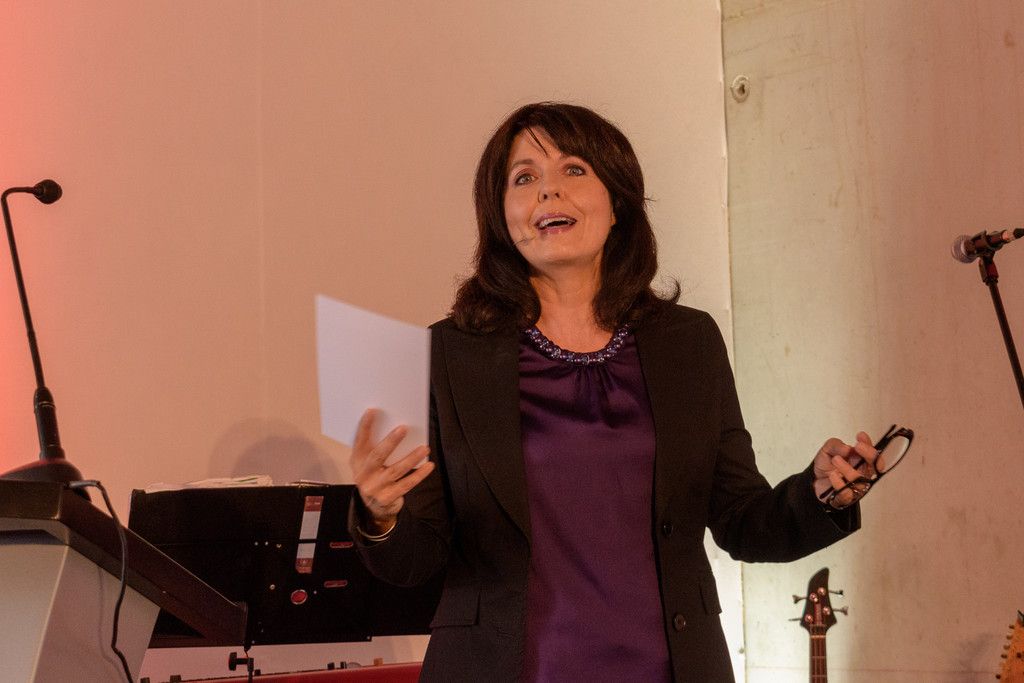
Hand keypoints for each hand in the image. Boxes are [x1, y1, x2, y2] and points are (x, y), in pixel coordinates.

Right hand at [350, 409, 433, 533]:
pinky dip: (419, 474)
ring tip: (424, 448)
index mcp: (357, 461)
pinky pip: (406, 484)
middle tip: (404, 428)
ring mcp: (374, 488)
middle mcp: (363, 474)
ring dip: (412, 458)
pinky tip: (429, 466)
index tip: (372, 411)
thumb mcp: (370, 464)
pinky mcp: (387, 498)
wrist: (374, 508)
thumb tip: (398, 428)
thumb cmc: (375, 477)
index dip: (365, 426)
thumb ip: (377, 448)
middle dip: (391, 441)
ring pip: (395, 470)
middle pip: (378, 455)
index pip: (359, 441)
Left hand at [812, 431, 877, 508]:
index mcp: (861, 460)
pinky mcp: (847, 497)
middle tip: (857, 446)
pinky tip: (833, 475)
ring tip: (835, 460)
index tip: (860, 436)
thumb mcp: (827, 449)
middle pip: (876, 466)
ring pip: (861, 480)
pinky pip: (847, 493)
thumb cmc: (826, 465)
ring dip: (848, 468)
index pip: (873, 453)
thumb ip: (835, 445)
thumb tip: (847, 448)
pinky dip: (839, 483)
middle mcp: (862, 473)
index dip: (870, 445)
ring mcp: (856, 486)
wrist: (814, 480)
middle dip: (869, 454)